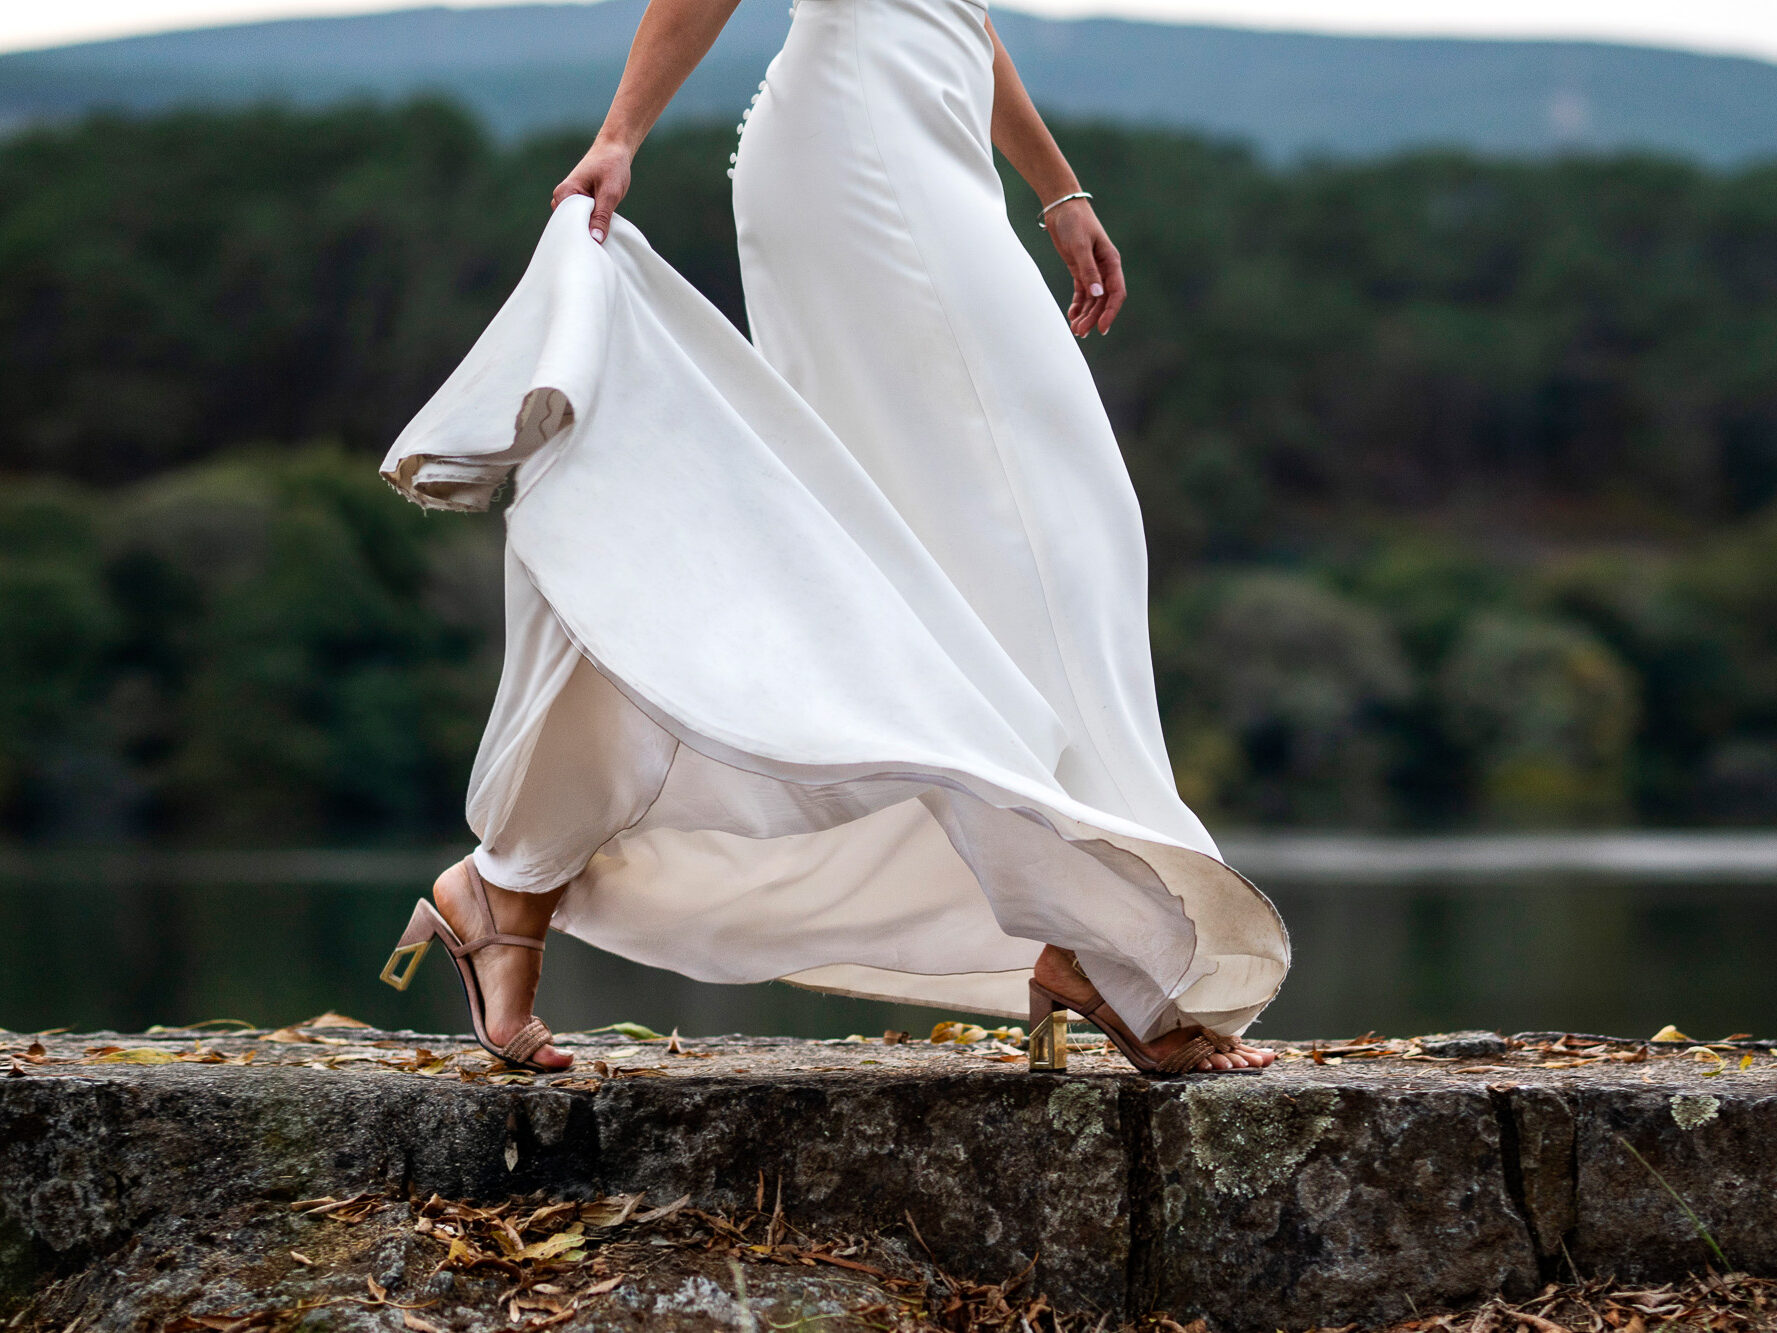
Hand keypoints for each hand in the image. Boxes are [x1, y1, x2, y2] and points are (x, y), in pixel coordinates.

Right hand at [551, 139, 633, 243]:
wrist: (613, 150)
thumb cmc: (611, 166)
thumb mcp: (610, 193)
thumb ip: (602, 216)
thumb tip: (596, 240)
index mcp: (564, 194)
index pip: (567, 225)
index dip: (581, 237)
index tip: (593, 250)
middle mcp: (561, 198)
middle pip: (570, 227)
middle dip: (584, 236)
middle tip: (600, 248)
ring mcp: (568, 202)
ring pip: (577, 225)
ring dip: (589, 231)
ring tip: (601, 240)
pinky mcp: (578, 204)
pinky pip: (582, 221)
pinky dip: (591, 226)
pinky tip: (601, 233)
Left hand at [1044, 199, 1124, 336]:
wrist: (1061, 207)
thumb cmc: (1074, 222)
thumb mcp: (1080, 246)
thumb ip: (1088, 270)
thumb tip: (1098, 294)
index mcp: (1111, 262)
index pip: (1116, 292)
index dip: (1111, 312)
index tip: (1102, 328)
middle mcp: (1104, 268)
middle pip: (1103, 300)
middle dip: (1093, 317)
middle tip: (1080, 332)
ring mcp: (1092, 270)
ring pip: (1092, 299)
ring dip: (1085, 314)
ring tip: (1075, 329)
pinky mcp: (1079, 269)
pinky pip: (1082, 292)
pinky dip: (1078, 305)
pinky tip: (1072, 315)